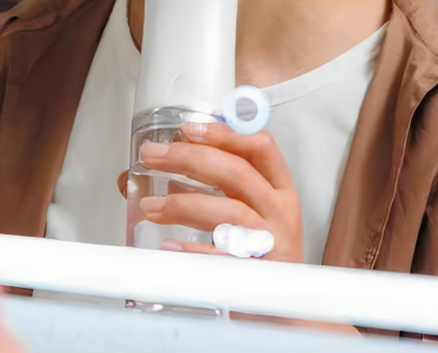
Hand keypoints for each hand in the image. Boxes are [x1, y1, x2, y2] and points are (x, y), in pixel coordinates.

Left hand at [137, 122, 303, 262]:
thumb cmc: (261, 253)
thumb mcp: (249, 211)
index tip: (189, 129)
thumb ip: (213, 185)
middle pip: (235, 172)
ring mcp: (272, 243)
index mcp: (279, 189)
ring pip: (228, 211)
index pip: (259, 146)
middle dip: (188, 159)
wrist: (287, 309)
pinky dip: (193, 251)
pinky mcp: (260, 275)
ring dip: (182, 204)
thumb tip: (159, 167)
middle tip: (154, 155)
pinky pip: (223, 258)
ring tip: (151, 206)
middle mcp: (279, 211)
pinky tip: (168, 247)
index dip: (224, 133)